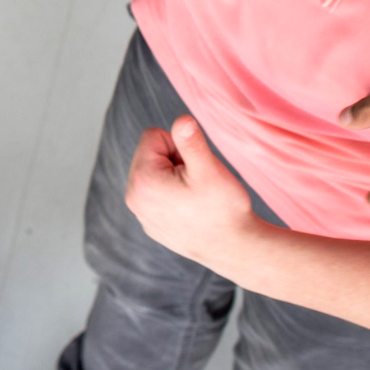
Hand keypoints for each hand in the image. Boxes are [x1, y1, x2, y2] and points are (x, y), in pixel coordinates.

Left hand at [125, 116, 257, 264]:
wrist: (235, 251)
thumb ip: (190, 140)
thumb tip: (181, 119)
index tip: (194, 167)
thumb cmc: (224, 209)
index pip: (153, 135)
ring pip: (156, 174)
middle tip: (197, 183)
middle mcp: (133, 197)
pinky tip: (192, 212)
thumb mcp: (209, 169)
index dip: (179, 145)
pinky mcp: (151, 224)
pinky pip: (158, 195)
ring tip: (195, 197)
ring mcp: (141, 213)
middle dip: (175, 160)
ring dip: (174, 177)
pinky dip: (173, 197)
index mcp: (142, 179)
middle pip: (151, 154)